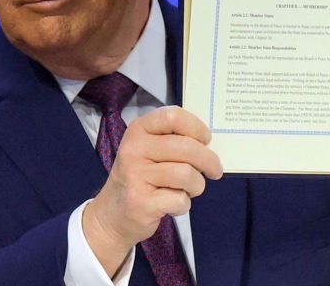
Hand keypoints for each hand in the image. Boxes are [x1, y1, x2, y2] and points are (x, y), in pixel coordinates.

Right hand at [82, 106, 222, 275]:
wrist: (113, 213)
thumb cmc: (141, 177)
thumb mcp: (149, 150)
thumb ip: (174, 140)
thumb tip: (208, 144)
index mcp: (138, 130)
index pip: (173, 116)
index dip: (196, 127)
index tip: (206, 140)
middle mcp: (134, 149)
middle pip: (187, 147)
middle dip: (209, 161)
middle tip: (215, 171)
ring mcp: (135, 175)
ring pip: (187, 174)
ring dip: (197, 186)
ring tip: (189, 190)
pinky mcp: (141, 202)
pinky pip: (180, 199)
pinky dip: (184, 204)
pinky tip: (172, 204)